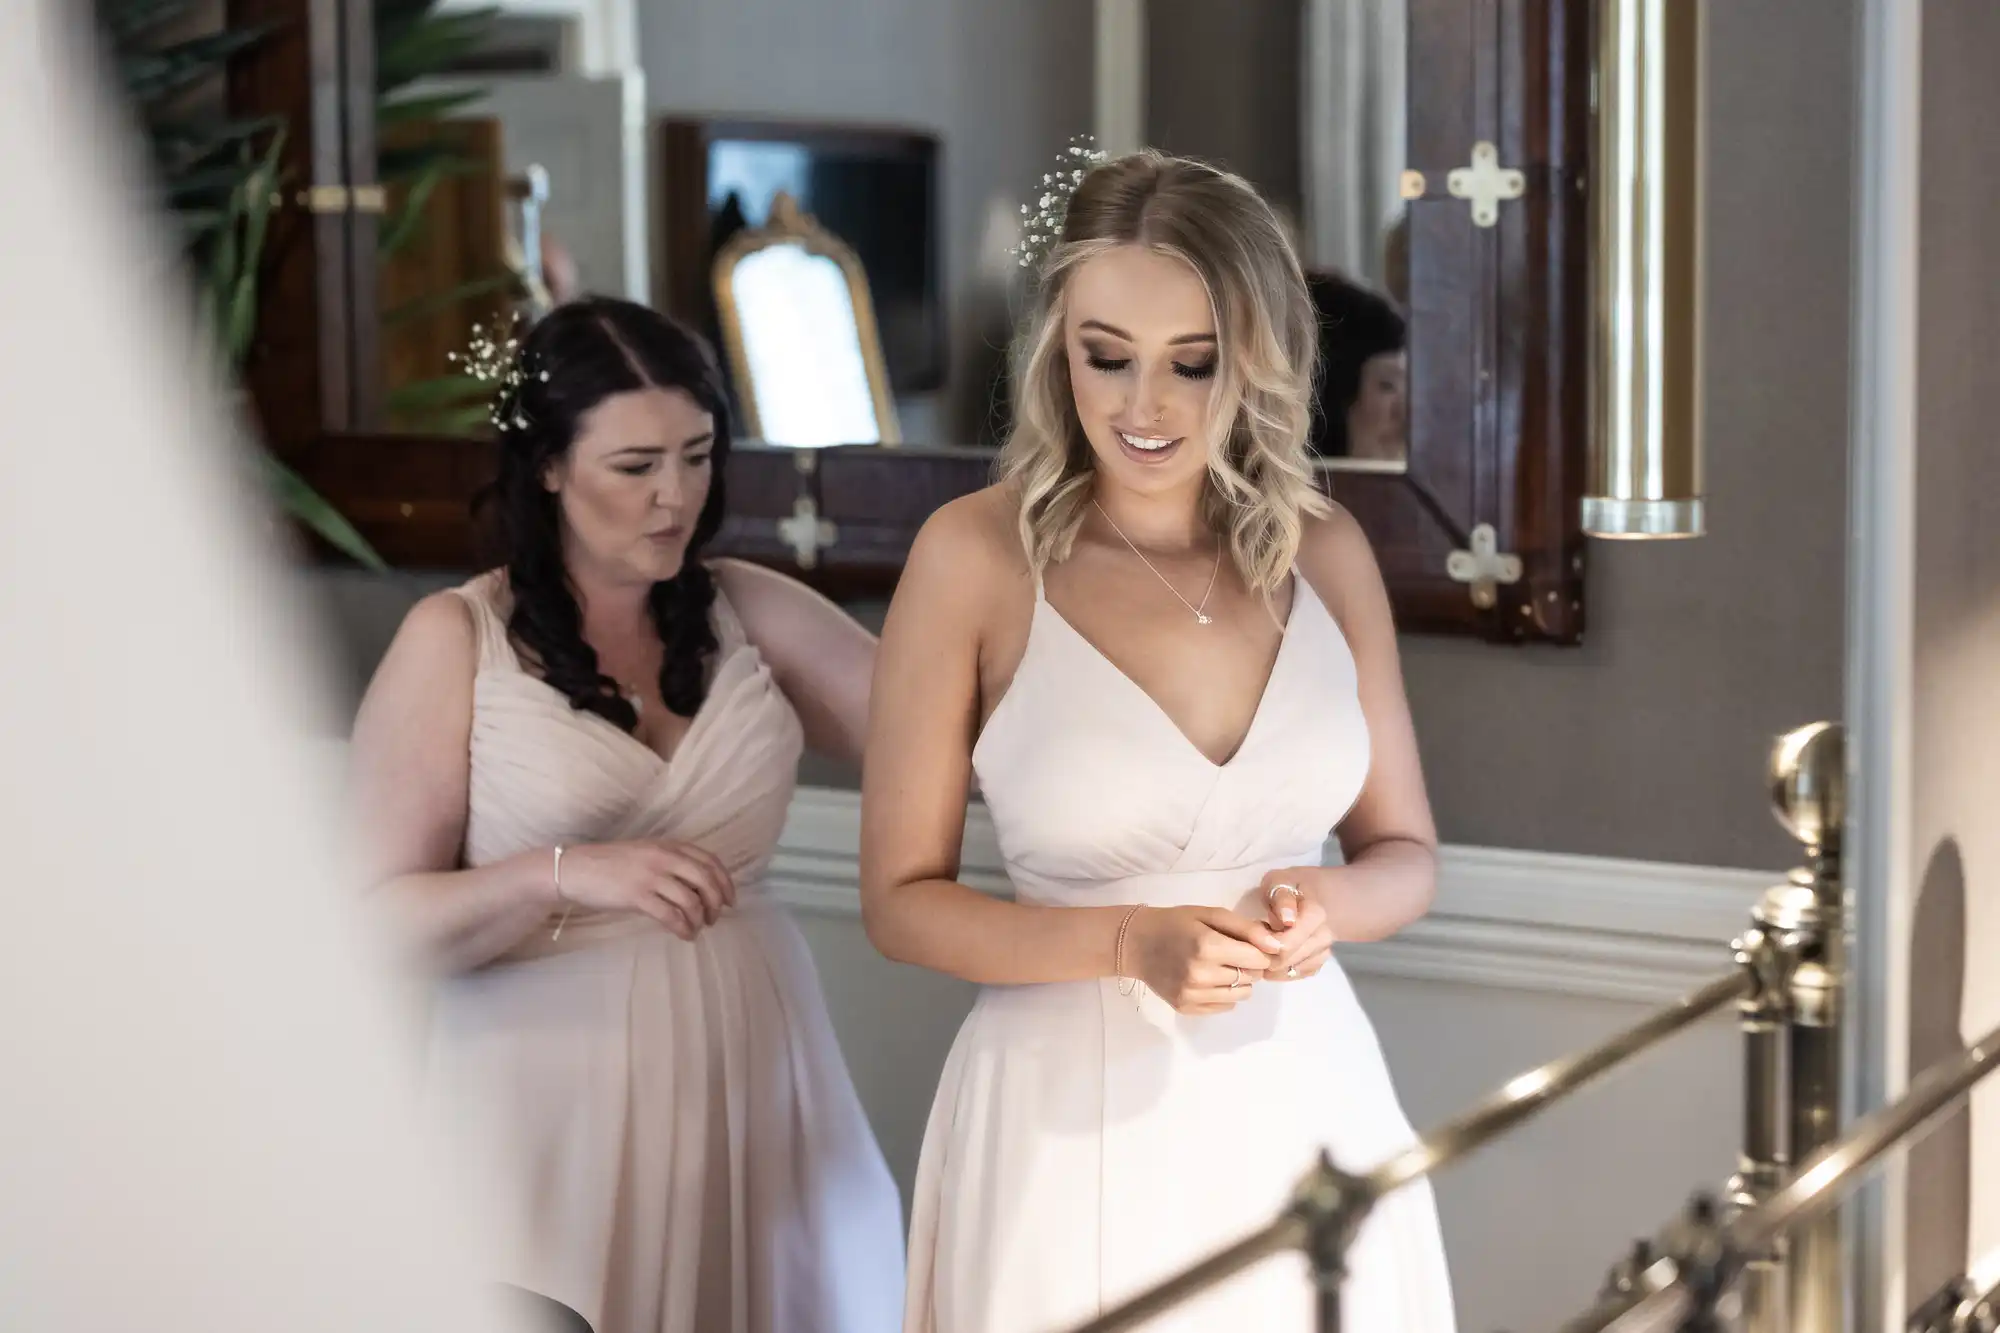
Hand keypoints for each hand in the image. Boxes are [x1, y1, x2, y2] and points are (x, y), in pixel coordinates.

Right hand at [545, 839, 734, 940]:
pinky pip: (671, 915)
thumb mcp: (645, 853)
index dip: (725, 881)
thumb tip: (697, 886)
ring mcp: (650, 875)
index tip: (730, 900)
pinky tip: (684, 935)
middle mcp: (663, 857)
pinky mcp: (637, 895)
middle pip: (706, 879)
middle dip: (717, 902)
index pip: (709, 860)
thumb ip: (670, 862)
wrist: (575, 869)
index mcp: (668, 845)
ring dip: (700, 919)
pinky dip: (683, 928)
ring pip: (691, 900)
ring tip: (697, 929)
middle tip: (716, 918)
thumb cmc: (610, 864)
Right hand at [1125, 906, 1284, 1013]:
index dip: (1258, 951)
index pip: (1257, 959)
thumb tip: (1277, 947)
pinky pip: (1225, 1006)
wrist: (1137, 944)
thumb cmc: (1176, 923)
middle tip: (1229, 954)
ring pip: (1241, 995)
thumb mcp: (1211, 914)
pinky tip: (1207, 979)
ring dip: (1238, 981)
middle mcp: (1201, 975)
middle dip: (1248, 966)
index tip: (1247, 944)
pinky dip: (1223, 994)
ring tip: (1219, 967)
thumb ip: (1247, 929)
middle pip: (1251, 978)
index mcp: (1208, 947)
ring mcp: (1193, 995)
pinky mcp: (1187, 1008)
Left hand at [1260, 871, 1335, 980]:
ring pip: (1290, 971)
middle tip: (1252, 939)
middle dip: (1263, 953)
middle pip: (1286, 961)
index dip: (1264, 944)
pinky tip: (1272, 956)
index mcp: (1315, 915)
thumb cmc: (1290, 886)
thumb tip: (1287, 919)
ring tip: (1261, 944)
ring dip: (1270, 962)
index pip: (1286, 944)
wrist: (1317, 895)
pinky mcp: (1319, 963)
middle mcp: (1323, 936)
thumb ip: (1281, 897)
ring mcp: (1323, 952)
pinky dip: (1280, 970)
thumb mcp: (1280, 880)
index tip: (1253, 933)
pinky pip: (1296, 975)